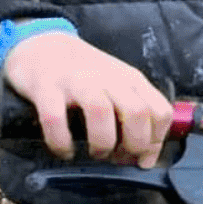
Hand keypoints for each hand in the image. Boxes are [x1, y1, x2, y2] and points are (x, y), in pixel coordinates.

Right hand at [0, 33, 173, 168]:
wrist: (42, 44)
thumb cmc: (84, 73)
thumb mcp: (118, 85)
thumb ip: (135, 115)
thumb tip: (146, 157)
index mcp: (131, 80)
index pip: (160, 111)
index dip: (156, 141)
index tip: (142, 158)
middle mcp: (108, 79)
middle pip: (137, 112)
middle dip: (133, 145)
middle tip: (119, 158)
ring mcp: (77, 81)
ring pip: (101, 112)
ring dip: (102, 143)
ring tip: (95, 154)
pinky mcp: (46, 87)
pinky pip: (55, 119)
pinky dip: (62, 142)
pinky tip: (65, 151)